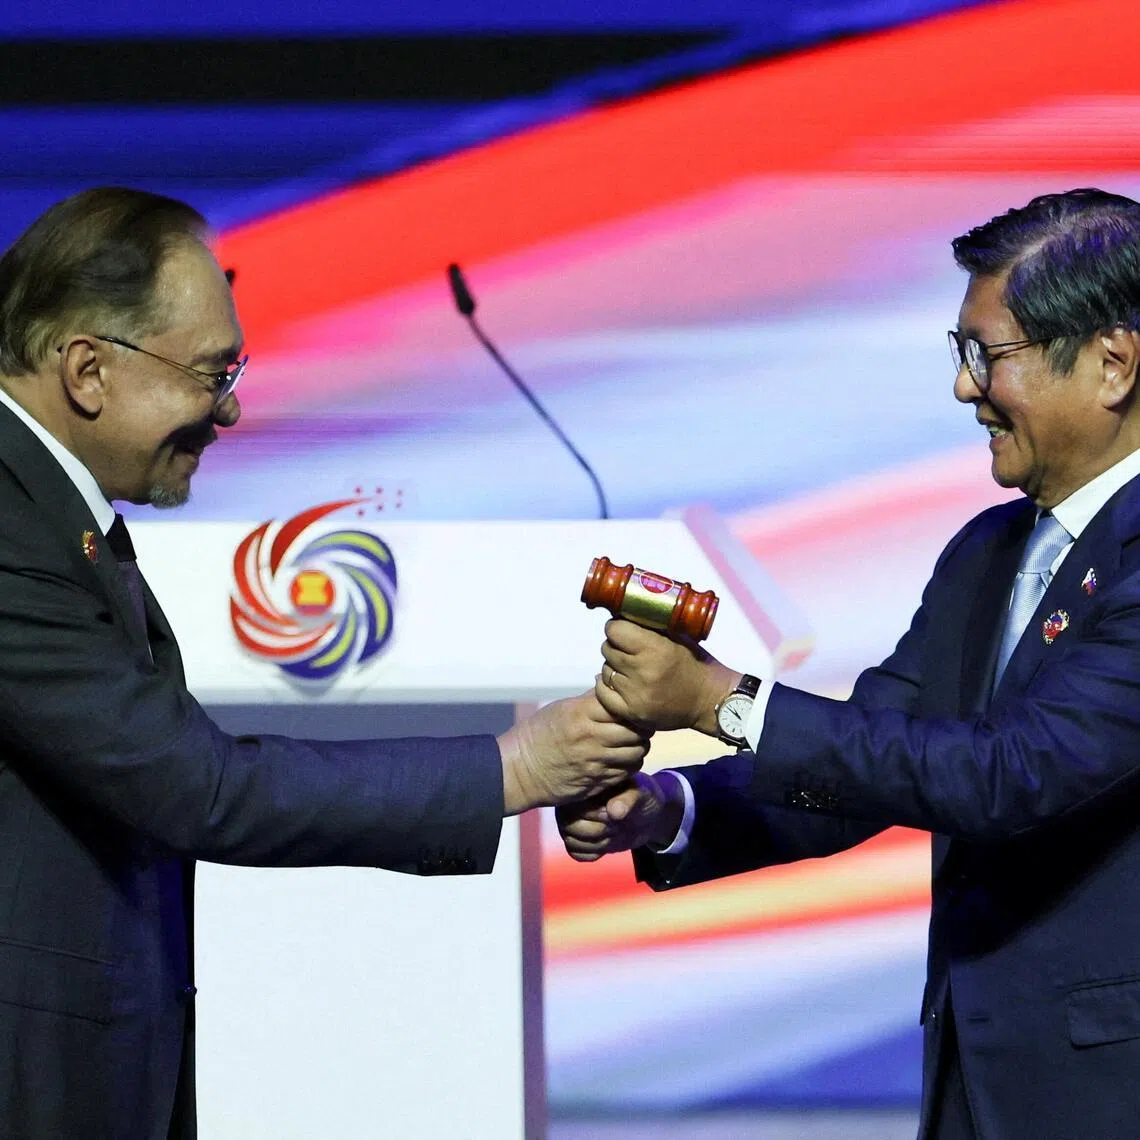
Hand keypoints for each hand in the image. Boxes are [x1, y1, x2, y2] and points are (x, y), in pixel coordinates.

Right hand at [497, 691, 650, 814]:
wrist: (519, 771)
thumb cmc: (539, 734)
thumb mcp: (562, 709)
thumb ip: (591, 700)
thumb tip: (612, 683)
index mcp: (580, 714)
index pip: (623, 706)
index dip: (632, 707)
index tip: (631, 707)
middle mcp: (590, 738)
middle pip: (635, 731)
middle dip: (641, 728)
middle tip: (637, 726)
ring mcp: (594, 762)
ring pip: (636, 753)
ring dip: (637, 748)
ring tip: (629, 743)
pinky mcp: (596, 782)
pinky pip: (625, 772)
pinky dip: (628, 765)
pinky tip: (620, 759)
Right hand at [557, 771, 682, 860]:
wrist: (647, 814)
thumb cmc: (641, 796)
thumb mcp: (641, 793)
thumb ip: (627, 799)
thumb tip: (613, 811)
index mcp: (582, 785)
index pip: (574, 805)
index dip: (597, 815)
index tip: (618, 814)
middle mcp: (571, 803)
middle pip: (569, 826)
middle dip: (599, 830)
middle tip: (618, 825)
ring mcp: (572, 822)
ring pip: (571, 842)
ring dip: (598, 843)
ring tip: (615, 832)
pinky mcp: (578, 839)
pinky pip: (576, 853)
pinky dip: (594, 852)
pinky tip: (608, 841)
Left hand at [595, 618, 741, 734]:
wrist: (710, 701)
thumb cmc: (695, 665)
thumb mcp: (679, 637)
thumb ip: (651, 626)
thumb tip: (623, 613)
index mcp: (656, 650)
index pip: (614, 630)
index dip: (617, 627)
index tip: (623, 629)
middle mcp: (643, 672)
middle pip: (608, 649)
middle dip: (616, 645)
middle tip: (628, 649)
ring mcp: (636, 695)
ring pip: (605, 670)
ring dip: (614, 666)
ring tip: (631, 668)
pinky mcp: (632, 712)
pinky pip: (603, 693)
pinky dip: (608, 686)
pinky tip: (620, 682)